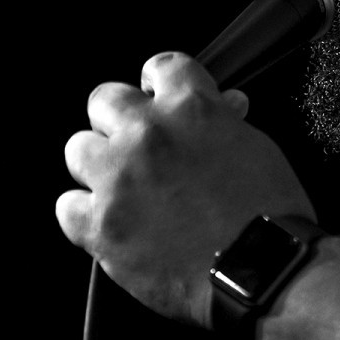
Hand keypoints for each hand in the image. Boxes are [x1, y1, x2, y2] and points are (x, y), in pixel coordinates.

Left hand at [57, 51, 315, 328]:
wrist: (265, 273)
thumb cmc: (271, 215)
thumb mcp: (258, 149)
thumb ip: (226, 122)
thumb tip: (222, 105)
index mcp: (191, 108)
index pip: (161, 67)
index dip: (158, 84)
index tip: (157, 97)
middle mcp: (147, 134)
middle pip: (105, 100)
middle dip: (120, 120)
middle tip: (136, 147)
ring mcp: (118, 179)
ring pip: (78, 149)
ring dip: (98, 165)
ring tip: (121, 188)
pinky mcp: (102, 226)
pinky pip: (67, 207)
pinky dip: (85, 215)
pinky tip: (109, 224)